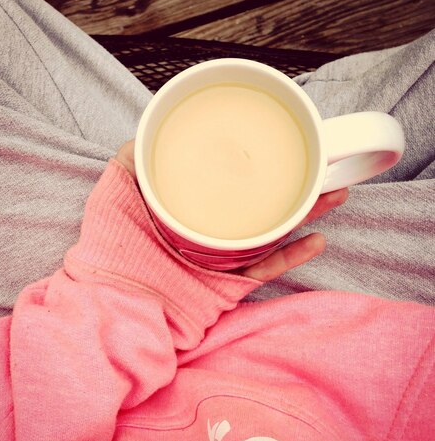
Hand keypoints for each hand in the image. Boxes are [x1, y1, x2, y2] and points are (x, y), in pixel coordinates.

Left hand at [115, 141, 347, 282]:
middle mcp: (207, 233)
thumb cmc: (108, 253)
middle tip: (319, 162)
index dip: (249, 163)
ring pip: (270, 232)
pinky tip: (317, 239)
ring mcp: (220, 260)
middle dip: (290, 183)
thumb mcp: (112, 197)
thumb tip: (146, 133)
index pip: (222, 182)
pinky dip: (292, 257)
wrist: (113, 307)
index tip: (272, 140)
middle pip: (257, 203)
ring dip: (304, 214)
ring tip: (333, 193)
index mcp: (185, 210)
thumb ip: (128, 164)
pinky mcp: (229, 287)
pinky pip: (266, 270)